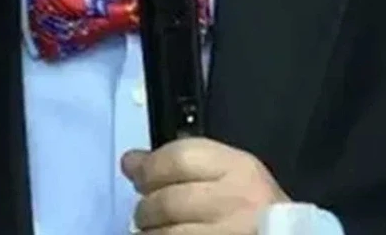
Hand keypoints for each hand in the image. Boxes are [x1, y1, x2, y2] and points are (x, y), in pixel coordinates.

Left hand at [121, 137, 289, 233]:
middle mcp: (236, 201)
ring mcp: (227, 233)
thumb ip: (184, 164)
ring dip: (151, 233)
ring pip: (166, 233)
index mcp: (240, 169)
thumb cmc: (255, 208)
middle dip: (146, 208)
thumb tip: (130, 161)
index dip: (150, 167)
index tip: (139, 175)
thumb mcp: (231, 175)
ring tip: (156, 231)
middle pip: (169, 200)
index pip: (181, 158)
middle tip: (147, 212)